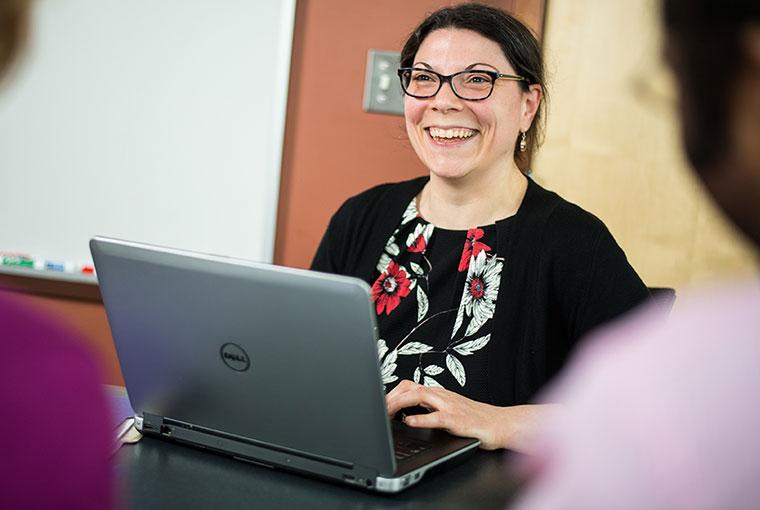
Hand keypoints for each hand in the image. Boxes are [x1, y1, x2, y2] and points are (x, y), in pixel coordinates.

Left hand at [386, 380, 559, 451]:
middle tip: (375, 409)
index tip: (376, 403)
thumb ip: (427, 409)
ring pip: (419, 396)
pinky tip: (408, 422)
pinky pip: (435, 416)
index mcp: (437, 394)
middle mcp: (441, 395)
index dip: (390, 393)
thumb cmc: (474, 419)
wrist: (500, 423)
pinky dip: (420, 418)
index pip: (408, 386)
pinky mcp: (457, 419)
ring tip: (385, 413)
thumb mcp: (446, 411)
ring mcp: (449, 405)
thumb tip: (404, 414)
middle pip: (409, 388)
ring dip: (399, 403)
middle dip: (389, 397)